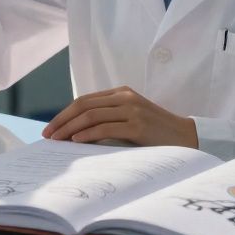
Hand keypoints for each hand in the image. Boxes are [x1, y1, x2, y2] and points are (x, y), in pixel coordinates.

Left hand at [41, 86, 198, 148]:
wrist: (186, 138)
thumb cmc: (155, 134)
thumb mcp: (130, 120)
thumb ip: (109, 119)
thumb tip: (76, 133)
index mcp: (121, 93)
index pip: (85, 100)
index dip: (65, 114)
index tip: (51, 128)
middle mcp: (124, 97)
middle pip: (83, 105)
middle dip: (62, 120)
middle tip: (47, 135)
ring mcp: (131, 110)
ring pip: (91, 115)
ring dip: (70, 128)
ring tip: (57, 140)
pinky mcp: (137, 125)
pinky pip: (105, 128)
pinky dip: (87, 134)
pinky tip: (76, 142)